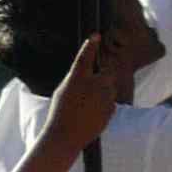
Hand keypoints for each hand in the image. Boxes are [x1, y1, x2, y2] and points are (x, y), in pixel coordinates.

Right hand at [46, 34, 123, 152]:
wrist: (66, 136)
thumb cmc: (60, 112)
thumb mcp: (63, 91)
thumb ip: (78, 79)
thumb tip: (89, 72)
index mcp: (76, 79)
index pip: (84, 58)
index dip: (90, 46)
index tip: (96, 35)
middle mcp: (93, 86)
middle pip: (108, 73)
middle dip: (104, 76)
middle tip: (92, 86)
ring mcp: (104, 98)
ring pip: (110, 89)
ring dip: (103, 92)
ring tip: (87, 105)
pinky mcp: (111, 109)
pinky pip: (111, 102)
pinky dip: (105, 104)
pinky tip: (92, 113)